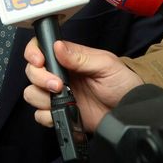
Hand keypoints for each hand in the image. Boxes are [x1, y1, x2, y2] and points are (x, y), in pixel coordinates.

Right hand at [23, 38, 142, 132]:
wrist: (130, 111)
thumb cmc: (123, 84)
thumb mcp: (105, 65)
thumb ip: (80, 57)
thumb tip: (57, 47)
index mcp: (69, 58)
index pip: (41, 49)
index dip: (34, 53)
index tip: (39, 61)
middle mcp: (60, 75)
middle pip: (32, 72)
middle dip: (40, 77)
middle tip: (58, 84)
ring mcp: (59, 95)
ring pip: (32, 93)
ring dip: (41, 96)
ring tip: (61, 98)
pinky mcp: (61, 113)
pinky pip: (40, 115)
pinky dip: (46, 115)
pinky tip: (61, 112)